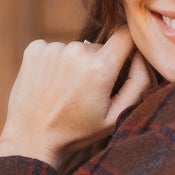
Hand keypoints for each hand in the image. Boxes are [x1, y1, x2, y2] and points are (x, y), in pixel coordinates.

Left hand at [0, 26, 153, 169]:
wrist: (32, 139)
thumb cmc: (77, 131)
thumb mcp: (116, 116)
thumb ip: (139, 83)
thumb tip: (142, 55)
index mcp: (99, 68)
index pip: (126, 35)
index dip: (129, 47)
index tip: (123, 63)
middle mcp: (76, 51)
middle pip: (100, 47)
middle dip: (100, 65)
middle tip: (87, 93)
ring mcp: (52, 48)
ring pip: (77, 50)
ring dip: (76, 66)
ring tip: (66, 92)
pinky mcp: (34, 49)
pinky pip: (56, 49)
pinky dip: (56, 64)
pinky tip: (51, 86)